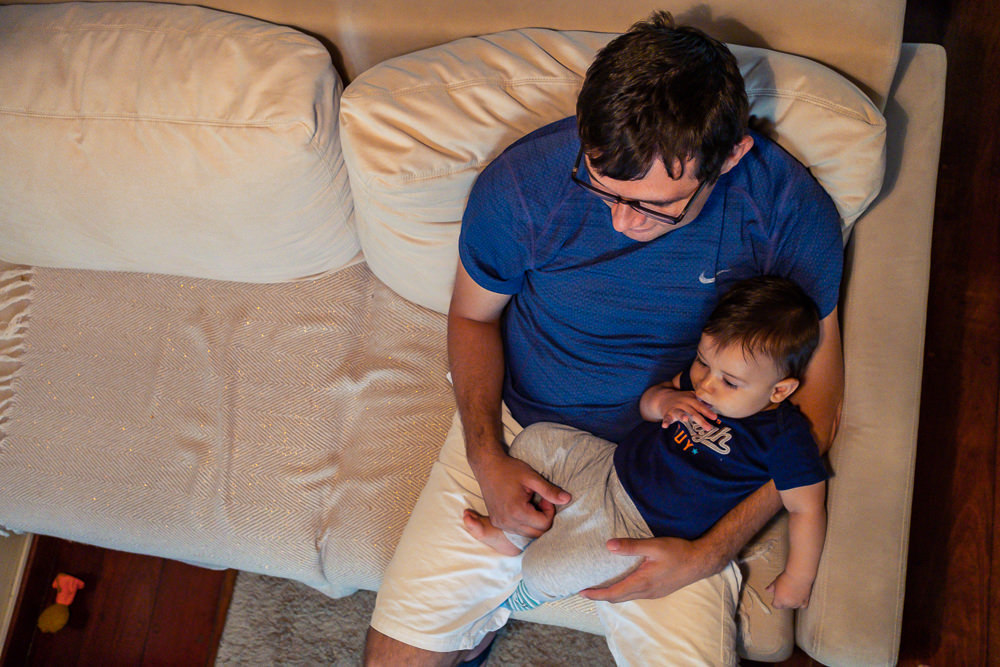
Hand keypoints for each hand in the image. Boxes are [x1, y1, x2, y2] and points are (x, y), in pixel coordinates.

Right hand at [474, 452, 570, 538]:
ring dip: (534, 522)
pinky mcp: (497, 522)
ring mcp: (501, 524)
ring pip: (527, 534)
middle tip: (540, 500)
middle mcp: (507, 522)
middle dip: (543, 519)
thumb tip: (568, 499)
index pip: (544, 524)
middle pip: (536, 533)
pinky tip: (522, 507)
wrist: (487, 466)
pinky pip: (516, 530)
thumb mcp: (532, 477)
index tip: (545, 498)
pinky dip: (524, 523)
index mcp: (517, 511)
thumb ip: (550, 491)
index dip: (550, 511)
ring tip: (531, 503)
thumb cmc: (510, 469)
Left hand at [580, 536, 718, 602]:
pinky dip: (624, 591)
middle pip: (617, 598)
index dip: (596, 594)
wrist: (701, 562)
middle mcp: (646, 592)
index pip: (613, 593)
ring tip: (600, 586)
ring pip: (627, 597)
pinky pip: (636, 594)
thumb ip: (631, 546)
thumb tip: (608, 546)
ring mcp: (653, 593)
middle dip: (600, 596)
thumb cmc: (678, 552)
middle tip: (585, 591)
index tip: (581, 592)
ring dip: (612, 594)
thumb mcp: (654, 546)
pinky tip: (622, 582)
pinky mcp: (658, 591)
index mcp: (642, 582)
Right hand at [644, 386, 716, 430]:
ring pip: (679, 413)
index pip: (700, 406)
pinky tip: (665, 426)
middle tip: (709, 427)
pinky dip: (665, 421)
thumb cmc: (681, 399)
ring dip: (681, 415)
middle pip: (692, 412)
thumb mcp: (691, 397)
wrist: (663, 397)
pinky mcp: (667, 413)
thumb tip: (713, 405)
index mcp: (690, 399)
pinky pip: (666, 418)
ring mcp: (674, 408)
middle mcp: (683, 403)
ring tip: (685, 419)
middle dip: (700, 420)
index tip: (714, 417)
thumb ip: (702, 402)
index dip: (707, 411)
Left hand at [766, 571, 813, 608]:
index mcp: (779, 600)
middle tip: (784, 595)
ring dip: (792, 602)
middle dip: (783, 602)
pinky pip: (802, 605)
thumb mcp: (775, 582)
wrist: (798, 576)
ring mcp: (797, 603)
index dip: (775, 603)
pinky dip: (801, 603)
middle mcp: (788, 604)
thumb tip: (767, 590)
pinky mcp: (805, 601)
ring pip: (793, 606)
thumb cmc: (786, 578)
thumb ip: (771, 587)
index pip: (775, 606)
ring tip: (791, 594)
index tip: (775, 600)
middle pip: (784, 606)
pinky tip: (800, 598)